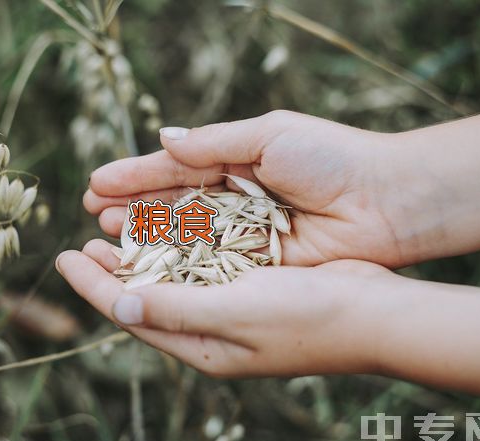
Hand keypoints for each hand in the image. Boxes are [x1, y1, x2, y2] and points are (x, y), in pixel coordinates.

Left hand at [55, 239, 390, 377]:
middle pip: (146, 297)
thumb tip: (117, 304)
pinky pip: (201, 265)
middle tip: (81, 242)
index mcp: (201, 346)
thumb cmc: (306, 317)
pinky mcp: (251, 285)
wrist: (373, 313)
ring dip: (141, 254)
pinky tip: (166, 227)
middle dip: (111, 271)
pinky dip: (178, 246)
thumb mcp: (234, 313)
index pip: (131, 314)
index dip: (93, 286)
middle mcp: (211, 330)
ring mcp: (231, 308)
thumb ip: (174, 309)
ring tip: (113, 231)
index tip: (62, 257)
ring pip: (172, 279)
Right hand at [84, 110, 413, 266]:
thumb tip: (163, 138)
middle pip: (172, 204)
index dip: (135, 176)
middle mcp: (233, 199)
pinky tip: (147, 262)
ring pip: (184, 236)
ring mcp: (243, 234)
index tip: (97, 183)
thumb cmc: (330, 158)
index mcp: (235, 161)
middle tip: (93, 213)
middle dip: (132, 207)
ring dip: (146, 235)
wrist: (386, 201)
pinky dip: (178, 263)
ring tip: (108, 235)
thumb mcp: (269, 135)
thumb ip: (213, 142)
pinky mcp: (256, 264)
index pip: (174, 168)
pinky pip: (209, 263)